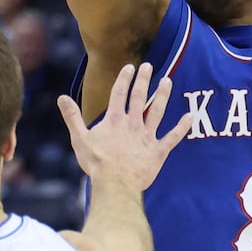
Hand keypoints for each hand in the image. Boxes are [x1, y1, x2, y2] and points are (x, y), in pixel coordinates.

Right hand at [57, 62, 190, 193]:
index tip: (130, 67)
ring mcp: (147, 137)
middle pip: (139, 97)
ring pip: (157, 111)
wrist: (115, 184)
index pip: (119, 94)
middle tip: (149, 66)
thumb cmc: (96, 163)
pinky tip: (190, 116)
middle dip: (144, 80)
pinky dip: (182, 127)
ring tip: (168, 81)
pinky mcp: (158, 151)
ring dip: (162, 95)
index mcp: (114, 120)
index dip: (124, 79)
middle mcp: (132, 124)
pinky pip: (173, 137)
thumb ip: (72, 117)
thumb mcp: (79, 139)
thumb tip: (62, 98)